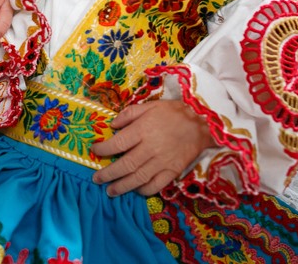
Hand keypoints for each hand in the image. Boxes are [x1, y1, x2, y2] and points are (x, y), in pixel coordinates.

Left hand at [91, 100, 215, 196]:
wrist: (202, 123)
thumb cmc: (173, 113)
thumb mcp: (150, 106)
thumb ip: (129, 114)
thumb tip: (112, 125)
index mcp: (143, 130)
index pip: (118, 143)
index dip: (103, 149)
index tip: (95, 151)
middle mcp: (150, 148)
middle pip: (126, 165)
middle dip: (108, 174)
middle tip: (96, 179)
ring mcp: (162, 162)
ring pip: (138, 178)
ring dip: (122, 186)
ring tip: (110, 191)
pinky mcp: (173, 171)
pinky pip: (156, 185)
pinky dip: (144, 190)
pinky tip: (135, 190)